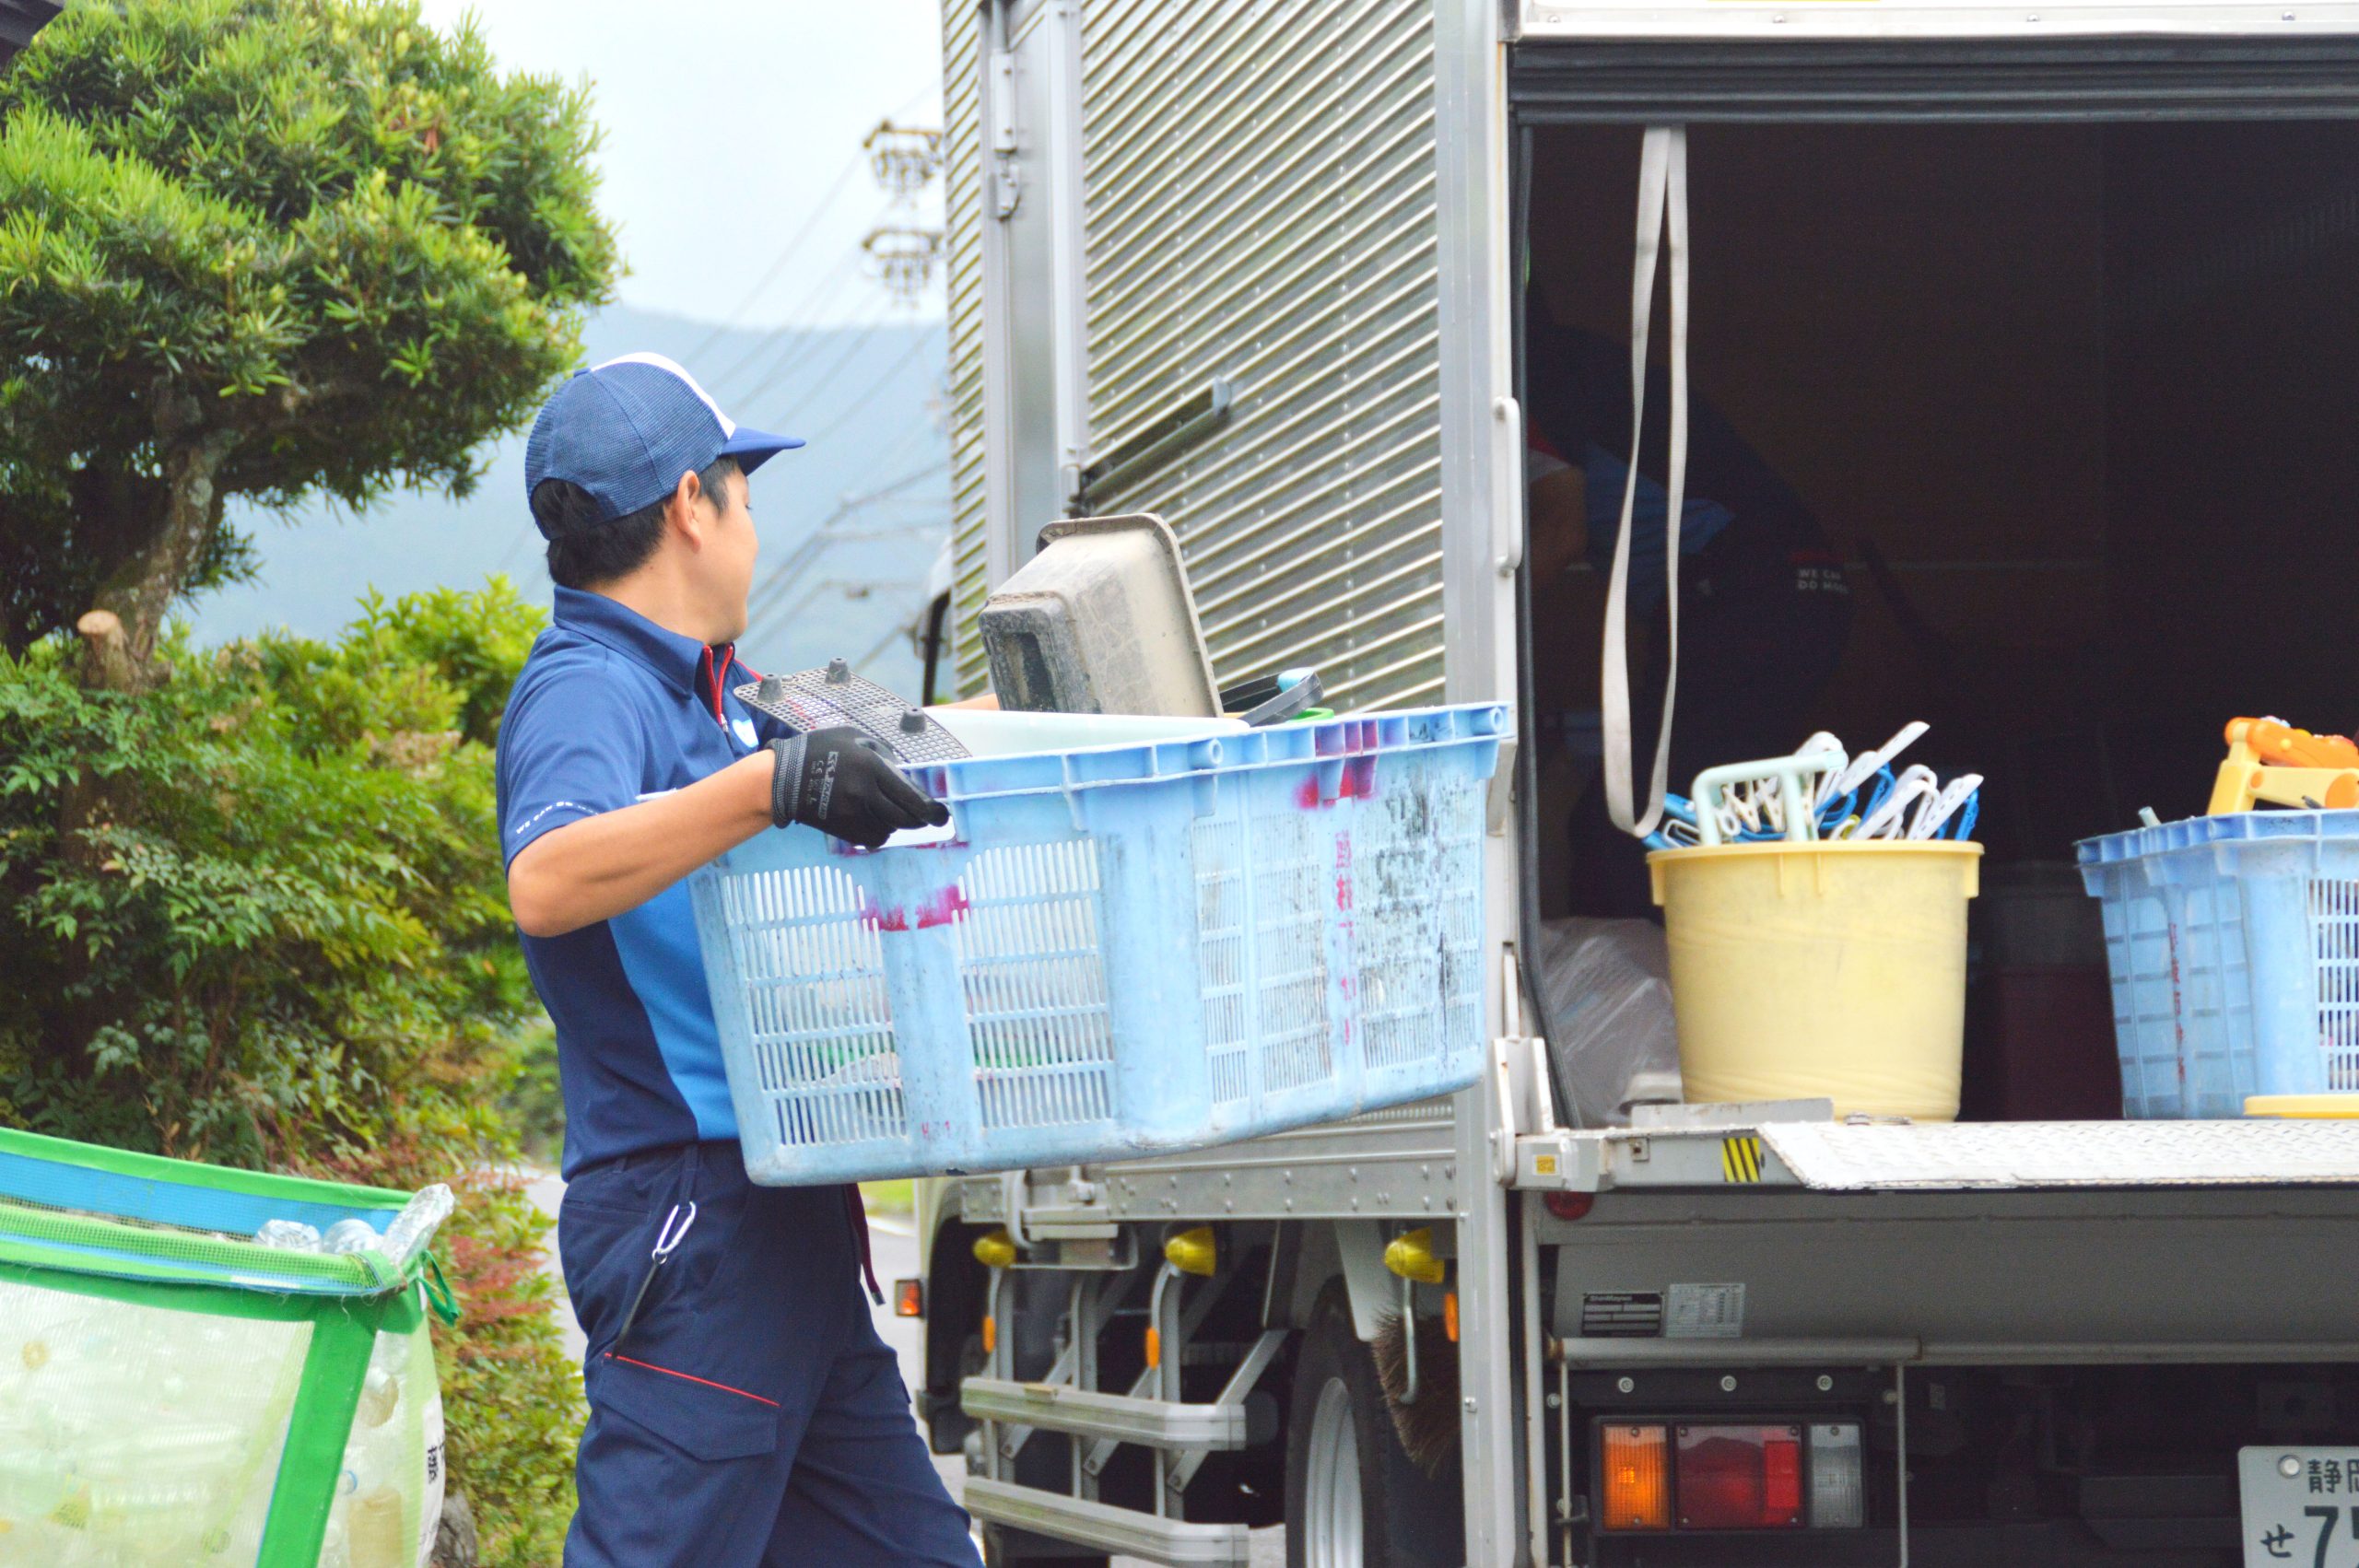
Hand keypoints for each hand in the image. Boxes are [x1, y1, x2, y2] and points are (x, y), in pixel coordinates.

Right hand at [770, 728, 950, 847]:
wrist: (781, 777)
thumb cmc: (819, 750)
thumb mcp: (853, 737)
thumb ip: (882, 753)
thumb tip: (904, 774)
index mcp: (871, 767)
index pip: (910, 797)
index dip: (931, 811)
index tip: (941, 816)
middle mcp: (864, 794)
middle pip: (904, 818)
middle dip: (918, 819)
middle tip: (924, 817)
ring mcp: (852, 815)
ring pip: (889, 829)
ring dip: (894, 823)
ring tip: (888, 811)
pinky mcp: (842, 830)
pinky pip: (871, 838)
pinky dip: (878, 832)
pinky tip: (873, 821)